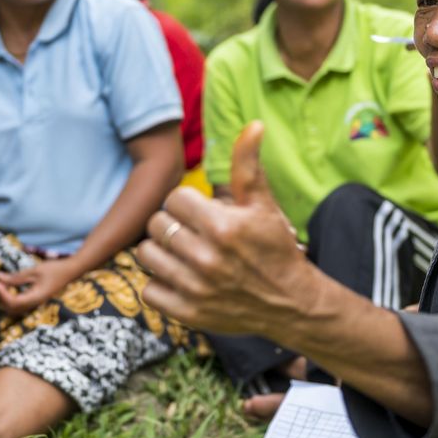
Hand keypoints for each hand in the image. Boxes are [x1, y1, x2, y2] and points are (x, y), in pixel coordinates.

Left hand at [0, 258, 81, 316]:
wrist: (71, 271)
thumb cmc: (54, 269)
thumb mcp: (34, 270)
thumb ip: (17, 276)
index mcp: (35, 297)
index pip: (13, 302)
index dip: (1, 293)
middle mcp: (35, 304)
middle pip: (11, 309)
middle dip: (1, 298)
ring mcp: (35, 303)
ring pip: (15, 308)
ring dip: (5, 298)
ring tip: (1, 284)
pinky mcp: (35, 300)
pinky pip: (20, 303)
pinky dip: (11, 297)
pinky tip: (9, 285)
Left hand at [137, 121, 316, 336]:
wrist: (291, 303)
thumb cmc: (274, 248)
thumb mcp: (263, 205)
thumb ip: (248, 165)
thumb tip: (254, 124)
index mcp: (223, 226)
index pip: (174, 198)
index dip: (187, 202)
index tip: (201, 212)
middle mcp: (206, 258)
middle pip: (156, 224)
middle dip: (172, 224)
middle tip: (191, 232)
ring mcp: (195, 288)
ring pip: (145, 254)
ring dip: (161, 251)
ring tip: (182, 252)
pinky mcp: (187, 313)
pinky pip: (149, 289)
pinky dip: (160, 283)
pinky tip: (180, 278)